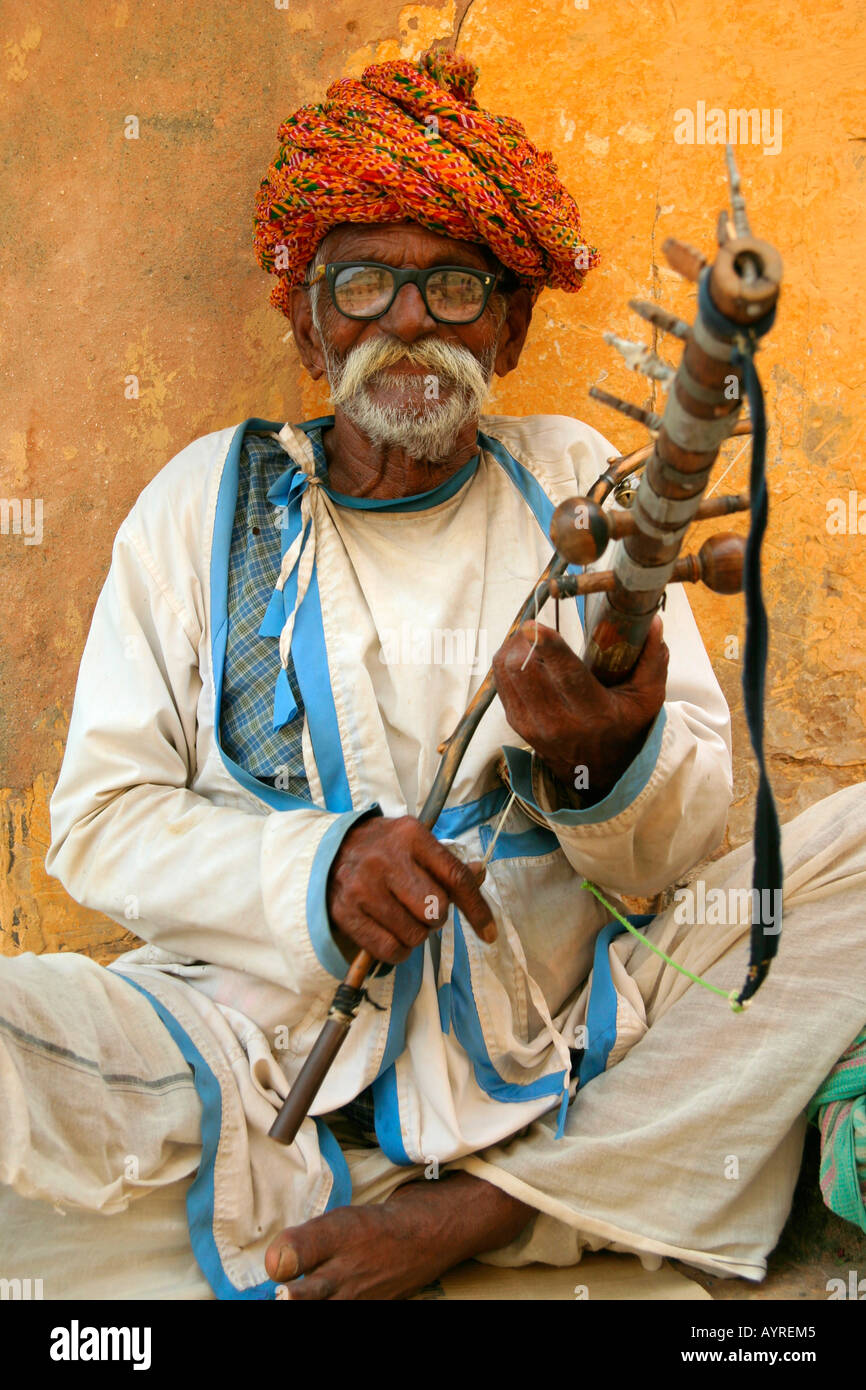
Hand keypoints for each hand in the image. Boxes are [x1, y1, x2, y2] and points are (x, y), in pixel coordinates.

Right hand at [326, 815, 495, 964]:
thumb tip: (480, 874)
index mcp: (411, 836)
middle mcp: (386, 860)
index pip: (455, 877)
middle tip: (422, 909)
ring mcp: (363, 887)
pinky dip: (399, 951)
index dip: (477, 909)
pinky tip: (393, 935)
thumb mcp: (414, 842)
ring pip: (415, 934)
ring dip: (417, 934)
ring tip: (403, 917)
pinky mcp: (346, 913)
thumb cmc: (382, 848)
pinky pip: (390, 949)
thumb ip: (445, 862)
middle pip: (436, 910)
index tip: (489, 933)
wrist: (329, 849)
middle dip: (437, 918)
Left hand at [492, 613, 668, 802]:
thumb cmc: (623, 730)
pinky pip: (502, 683)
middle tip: (535, 627)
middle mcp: (557, 721)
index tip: (533, 626)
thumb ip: (652, 660)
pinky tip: (522, 657)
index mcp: (592, 713)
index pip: (566, 676)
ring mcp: (532, 724)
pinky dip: (507, 663)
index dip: (547, 648)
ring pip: (507, 673)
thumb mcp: (646, 700)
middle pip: (525, 670)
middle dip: (524, 640)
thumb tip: (654, 623)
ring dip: (513, 648)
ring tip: (528, 640)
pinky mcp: (517, 723)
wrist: (595, 773)